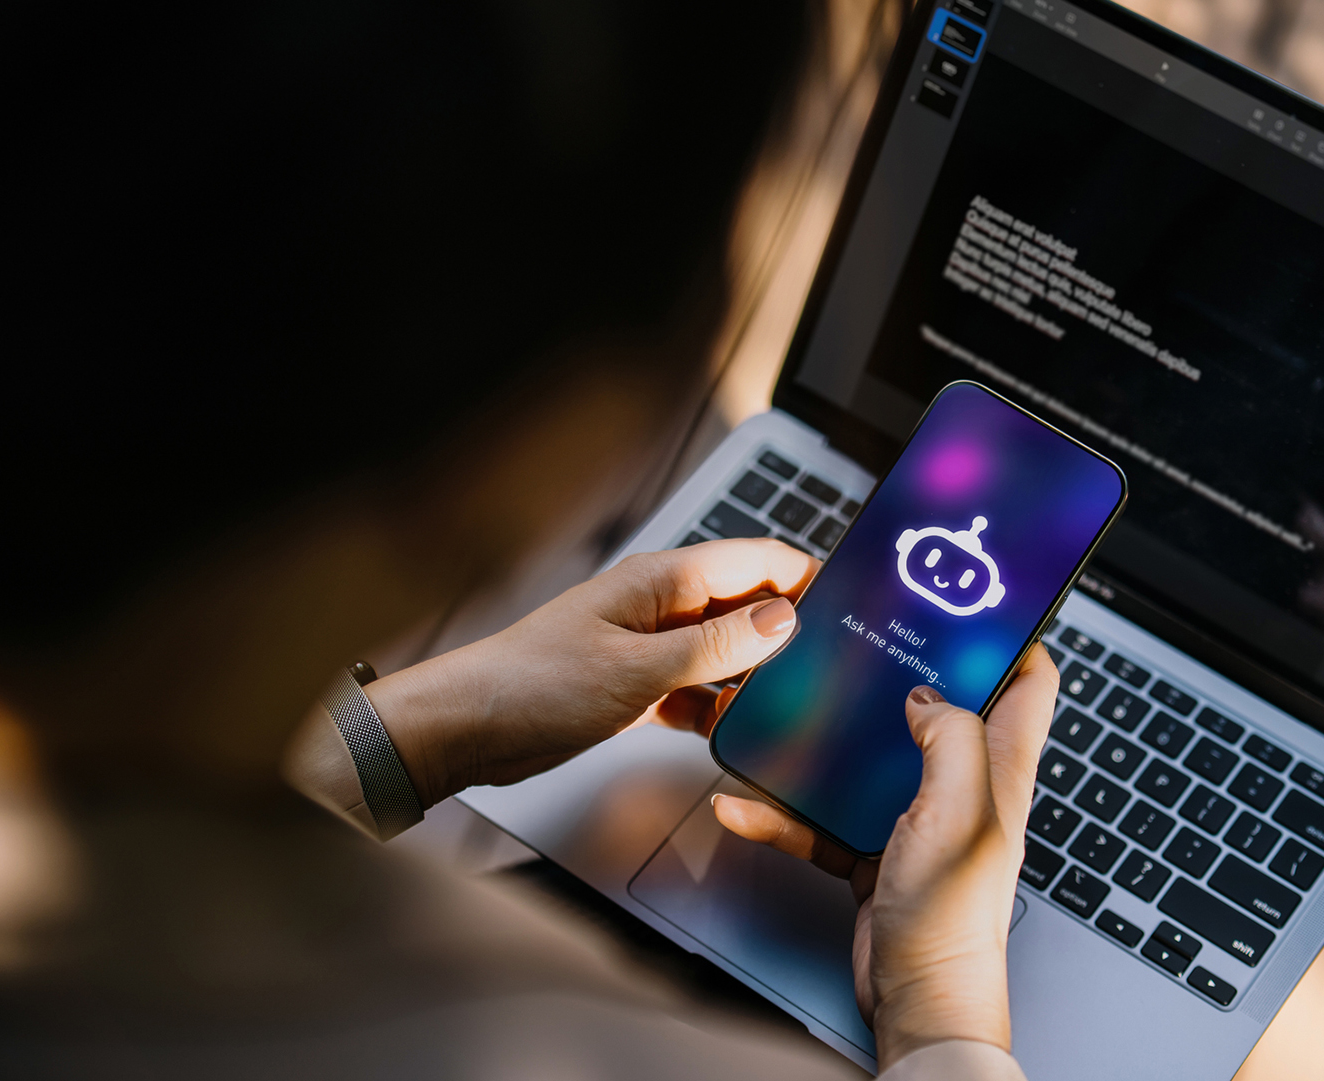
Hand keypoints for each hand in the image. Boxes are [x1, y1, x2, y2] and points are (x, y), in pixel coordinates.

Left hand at [368, 539, 815, 804]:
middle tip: (836, 666)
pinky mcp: (637, 686)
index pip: (758, 559)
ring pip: (725, 653)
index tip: (854, 604)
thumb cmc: (533, 684)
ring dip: (755, 676)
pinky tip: (738, 730)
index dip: (808, 577)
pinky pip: (697, 690)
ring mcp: (650, 646)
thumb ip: (718, 647)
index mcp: (664, 579)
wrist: (468, 728)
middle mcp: (662, 606)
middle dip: (790, 630)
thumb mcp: (640, 670)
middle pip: (747, 606)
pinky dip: (719, 708)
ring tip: (798, 703)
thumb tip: (785, 619)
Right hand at [712, 645, 1054, 1069]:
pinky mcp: (873, 850)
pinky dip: (784, 810)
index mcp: (1000, 767)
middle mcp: (962, 785)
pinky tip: (745, 802)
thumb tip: (923, 693)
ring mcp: (916, 817)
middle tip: (861, 632)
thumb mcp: (960, 809)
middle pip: (938, 706)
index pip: (1029, 681)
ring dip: (826, 738)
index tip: (971, 597)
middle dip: (900, 669)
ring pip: (868, 756)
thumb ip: (949, 737)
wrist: (918, 999)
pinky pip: (822, 817)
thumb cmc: (954, 918)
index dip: (1009, 633)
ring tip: (788, 708)